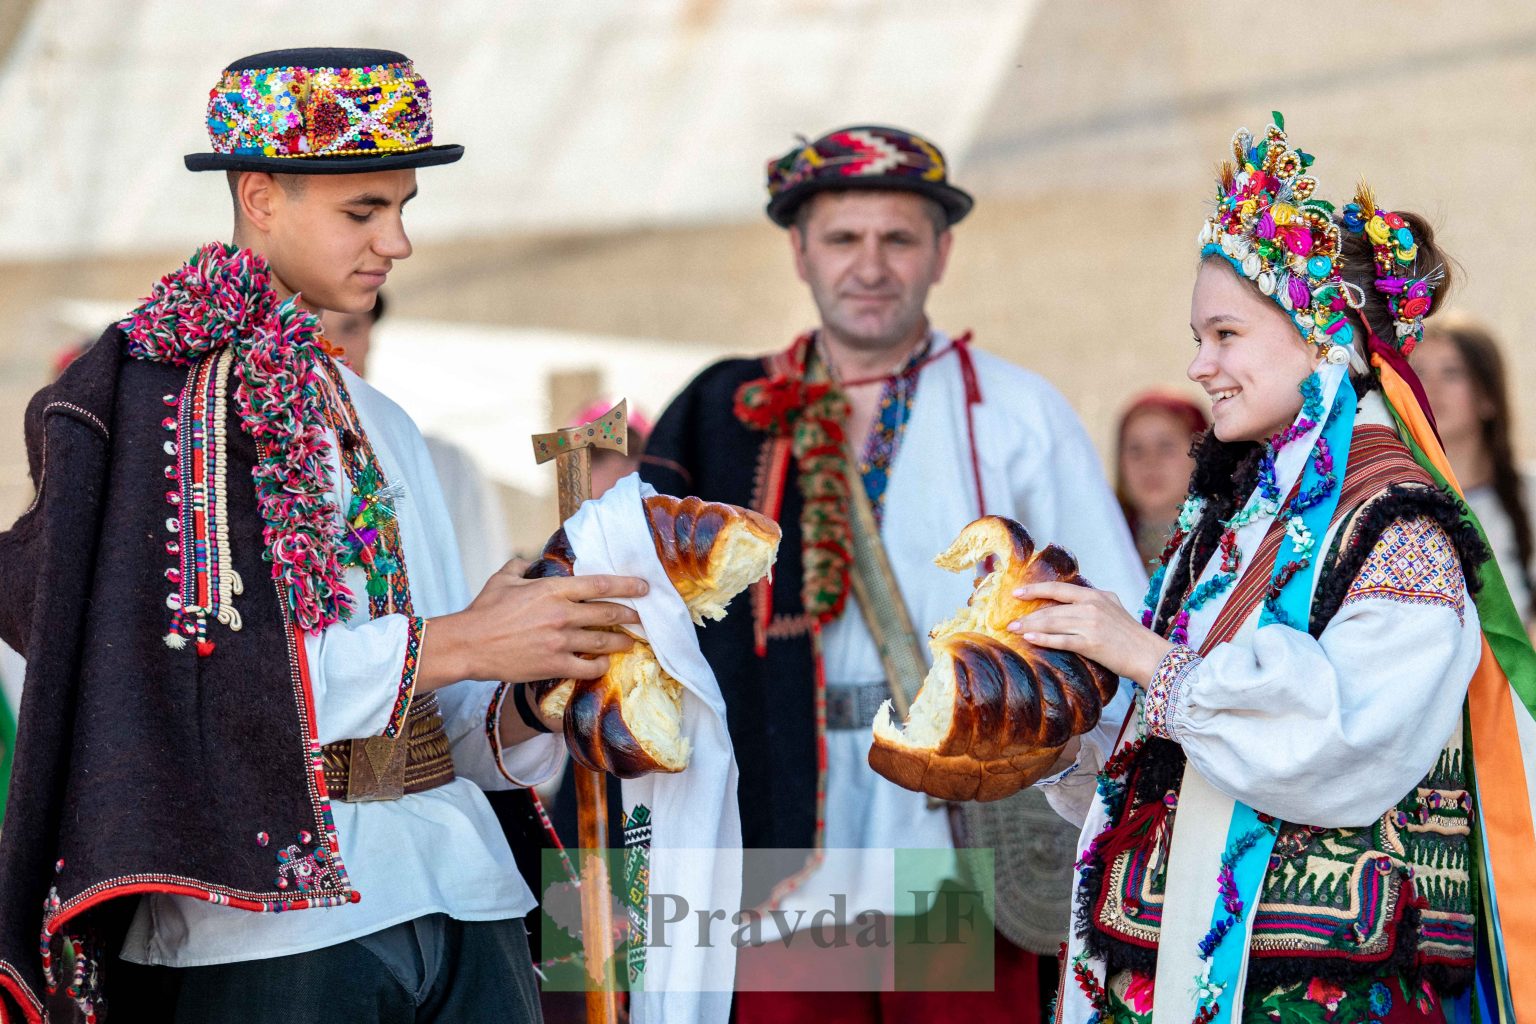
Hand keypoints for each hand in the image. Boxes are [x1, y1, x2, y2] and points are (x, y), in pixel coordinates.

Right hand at [421, 558, 648, 688]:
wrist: (468, 644)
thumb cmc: (483, 610)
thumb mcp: (503, 579)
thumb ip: (521, 566)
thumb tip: (530, 560)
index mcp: (551, 590)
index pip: (599, 584)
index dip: (626, 585)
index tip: (643, 586)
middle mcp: (561, 614)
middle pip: (608, 613)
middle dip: (630, 615)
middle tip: (642, 617)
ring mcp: (559, 641)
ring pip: (602, 641)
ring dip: (621, 642)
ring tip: (631, 643)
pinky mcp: (554, 664)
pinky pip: (587, 668)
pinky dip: (599, 666)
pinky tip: (604, 665)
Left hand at [1006, 582, 1171, 684]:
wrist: (1147, 653)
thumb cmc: (1128, 633)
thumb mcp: (1111, 607)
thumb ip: (1091, 601)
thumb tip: (1067, 600)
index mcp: (1095, 595)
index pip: (1059, 588)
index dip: (1035, 589)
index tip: (1016, 592)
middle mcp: (1092, 606)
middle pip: (1051, 608)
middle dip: (1027, 614)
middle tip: (1007, 620)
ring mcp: (1091, 624)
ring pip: (1052, 623)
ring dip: (1029, 626)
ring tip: (1013, 629)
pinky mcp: (1091, 643)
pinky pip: (1061, 640)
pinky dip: (1043, 639)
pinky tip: (1029, 639)